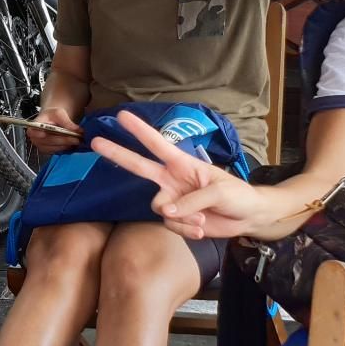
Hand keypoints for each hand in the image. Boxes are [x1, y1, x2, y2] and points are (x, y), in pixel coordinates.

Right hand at [27, 105, 83, 153]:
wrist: (51, 121)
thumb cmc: (52, 116)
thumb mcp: (59, 113)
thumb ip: (66, 121)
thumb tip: (76, 129)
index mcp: (34, 126)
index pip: (33, 131)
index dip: (38, 134)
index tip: (44, 134)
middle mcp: (35, 138)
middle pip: (49, 140)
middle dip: (64, 140)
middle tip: (76, 138)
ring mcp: (40, 146)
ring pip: (54, 148)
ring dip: (66, 145)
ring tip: (77, 141)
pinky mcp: (47, 151)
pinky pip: (57, 151)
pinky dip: (65, 147)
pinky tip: (72, 144)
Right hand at [90, 108, 271, 238]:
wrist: (248, 218)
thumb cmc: (237, 195)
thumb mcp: (219, 192)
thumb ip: (191, 200)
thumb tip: (166, 211)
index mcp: (183, 164)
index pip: (158, 144)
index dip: (140, 131)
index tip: (122, 116)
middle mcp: (173, 179)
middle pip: (139, 166)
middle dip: (118, 154)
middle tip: (96, 141)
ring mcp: (173, 200)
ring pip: (159, 208)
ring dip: (180, 217)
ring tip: (201, 219)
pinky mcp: (177, 219)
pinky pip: (171, 224)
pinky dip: (186, 229)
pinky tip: (201, 228)